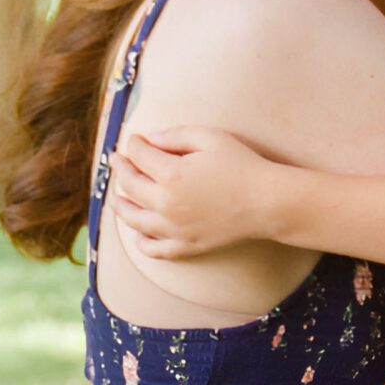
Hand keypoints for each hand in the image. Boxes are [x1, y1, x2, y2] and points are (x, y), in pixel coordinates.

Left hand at [108, 127, 271, 260]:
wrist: (267, 202)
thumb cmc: (242, 165)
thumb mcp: (209, 137)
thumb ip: (174, 135)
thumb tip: (148, 140)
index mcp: (171, 174)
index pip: (137, 155)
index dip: (132, 144)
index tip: (134, 140)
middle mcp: (166, 204)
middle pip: (129, 184)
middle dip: (120, 168)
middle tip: (118, 161)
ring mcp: (174, 229)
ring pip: (132, 218)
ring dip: (120, 204)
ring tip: (117, 196)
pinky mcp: (185, 246)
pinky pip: (152, 248)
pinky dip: (139, 240)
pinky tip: (137, 230)